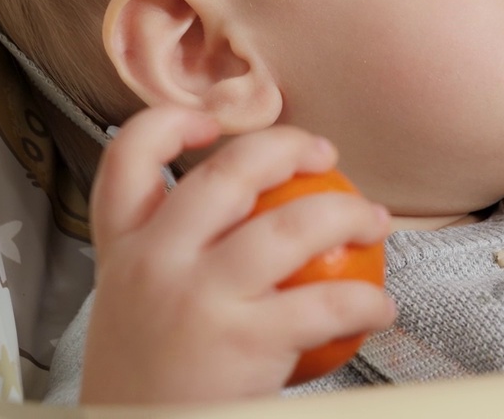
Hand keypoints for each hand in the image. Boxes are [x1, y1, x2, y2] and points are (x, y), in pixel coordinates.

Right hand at [80, 106, 395, 404]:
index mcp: (122, 248)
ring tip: (375, 222)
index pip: (128, 156)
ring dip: (349, 215)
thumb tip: (253, 209)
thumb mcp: (134, 304)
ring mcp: (197, 299)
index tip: (212, 123)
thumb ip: (174, 255)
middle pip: (228, 172)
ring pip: (291, 227)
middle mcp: (154, 262)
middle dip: (289, 146)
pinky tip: (380, 307)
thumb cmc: (151, 380)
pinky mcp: (243, 341)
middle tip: (326, 154)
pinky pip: (326, 304)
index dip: (172, 122)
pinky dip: (366, 300)